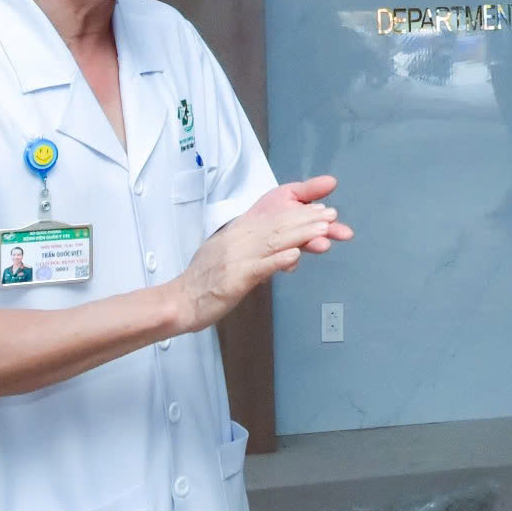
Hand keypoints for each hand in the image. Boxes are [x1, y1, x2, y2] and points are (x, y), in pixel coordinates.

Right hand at [173, 176, 351, 333]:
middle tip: (331, 215)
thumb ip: (248, 248)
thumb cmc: (202, 282)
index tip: (318, 210)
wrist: (180, 300)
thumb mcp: (225, 255)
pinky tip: (296, 255)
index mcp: (235, 234)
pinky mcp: (235, 278)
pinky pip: (261, 266)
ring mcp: (236, 258)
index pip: (272, 219)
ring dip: (301, 234)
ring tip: (324, 229)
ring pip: (274, 241)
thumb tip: (271, 247)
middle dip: (307, 219)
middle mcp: (237, 241)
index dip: (297, 213)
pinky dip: (279, 260)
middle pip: (277, 226)